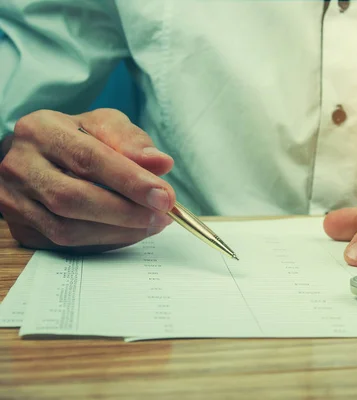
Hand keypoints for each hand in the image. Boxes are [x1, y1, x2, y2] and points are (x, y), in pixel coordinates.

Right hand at [0, 109, 175, 252]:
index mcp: (42, 130)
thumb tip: (160, 163)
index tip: (164, 196)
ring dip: (118, 231)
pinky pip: (65, 244)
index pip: (89, 158)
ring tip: (152, 224)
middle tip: (163, 214)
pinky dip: (105, 241)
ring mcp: (13, 200)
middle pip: (75, 198)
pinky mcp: (19, 228)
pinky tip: (130, 232)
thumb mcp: (104, 126)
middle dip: (126, 211)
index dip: (130, 181)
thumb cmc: (76, 138)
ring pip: (68, 228)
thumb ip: (132, 141)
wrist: (34, 155)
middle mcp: (20, 165)